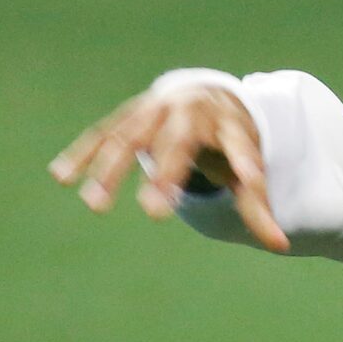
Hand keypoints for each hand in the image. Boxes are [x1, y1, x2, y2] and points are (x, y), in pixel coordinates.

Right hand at [48, 79, 288, 252]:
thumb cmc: (229, 140)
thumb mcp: (246, 167)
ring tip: (93, 205)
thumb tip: (281, 247)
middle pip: (176, 141)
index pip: (235, 146)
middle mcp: (188, 112)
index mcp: (226, 123)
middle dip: (165, 174)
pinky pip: (102, 134)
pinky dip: (82, 154)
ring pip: (130, 137)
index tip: (239, 185)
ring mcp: (154, 111)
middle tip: (154, 213)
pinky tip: (60, 176)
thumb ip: (257, 205)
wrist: (205, 95)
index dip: (239, 165)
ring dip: (110, 170)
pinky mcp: (128, 115)